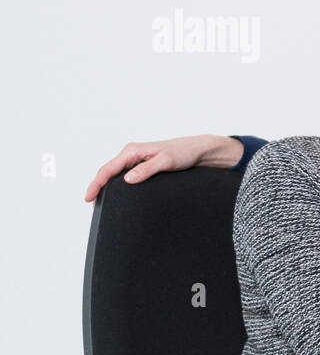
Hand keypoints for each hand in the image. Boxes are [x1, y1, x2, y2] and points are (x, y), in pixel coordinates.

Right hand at [83, 135, 242, 201]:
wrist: (196, 150)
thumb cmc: (183, 153)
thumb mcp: (166, 162)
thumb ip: (147, 169)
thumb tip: (128, 179)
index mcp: (132, 150)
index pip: (108, 168)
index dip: (96, 184)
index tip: (88, 197)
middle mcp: (131, 153)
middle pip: (107, 171)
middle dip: (98, 186)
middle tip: (92, 203)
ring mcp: (135, 159)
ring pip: (114, 173)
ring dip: (106, 186)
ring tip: (100, 202)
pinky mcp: (141, 164)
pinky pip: (123, 174)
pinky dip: (117, 184)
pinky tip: (116, 194)